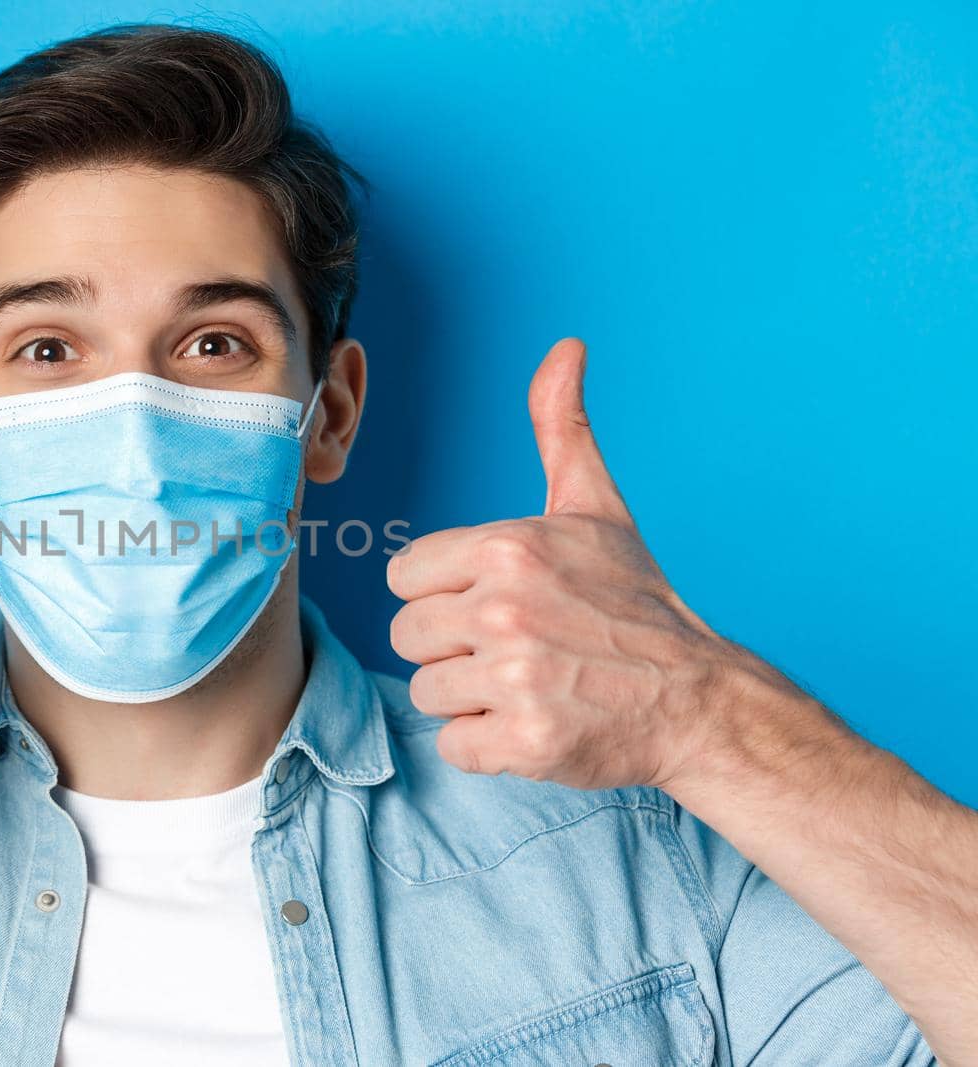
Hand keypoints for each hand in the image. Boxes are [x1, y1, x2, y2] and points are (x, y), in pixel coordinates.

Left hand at [387, 337, 745, 789]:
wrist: (699, 699)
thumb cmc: (635, 604)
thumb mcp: (595, 508)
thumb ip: (561, 428)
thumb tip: (565, 348)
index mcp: (506, 548)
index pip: (405, 577)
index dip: (443, 594)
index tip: (496, 603)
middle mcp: (504, 608)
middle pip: (407, 635)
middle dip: (452, 647)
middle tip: (518, 649)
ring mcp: (514, 677)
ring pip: (426, 691)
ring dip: (469, 697)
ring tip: (529, 684)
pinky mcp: (524, 739)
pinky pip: (454, 744)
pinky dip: (487, 745)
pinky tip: (534, 723)